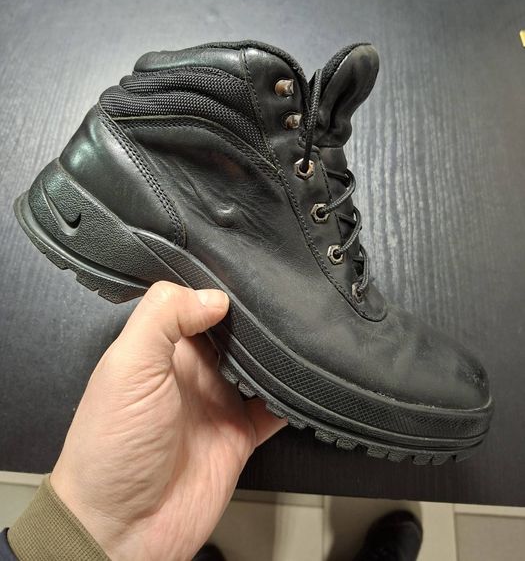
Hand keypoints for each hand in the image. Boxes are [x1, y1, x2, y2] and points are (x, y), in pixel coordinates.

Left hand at [51, 281, 285, 560]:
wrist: (122, 528)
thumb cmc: (110, 447)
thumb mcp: (128, 367)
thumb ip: (164, 318)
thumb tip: (214, 294)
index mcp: (162, 347)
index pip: (196, 302)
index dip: (220, 285)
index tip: (251, 270)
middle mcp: (192, 370)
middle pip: (235, 329)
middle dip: (258, 315)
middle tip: (286, 294)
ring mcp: (218, 401)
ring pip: (260, 363)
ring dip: (279, 351)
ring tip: (303, 327)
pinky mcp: (240, 434)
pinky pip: (275, 406)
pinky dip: (293, 394)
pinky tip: (306, 377)